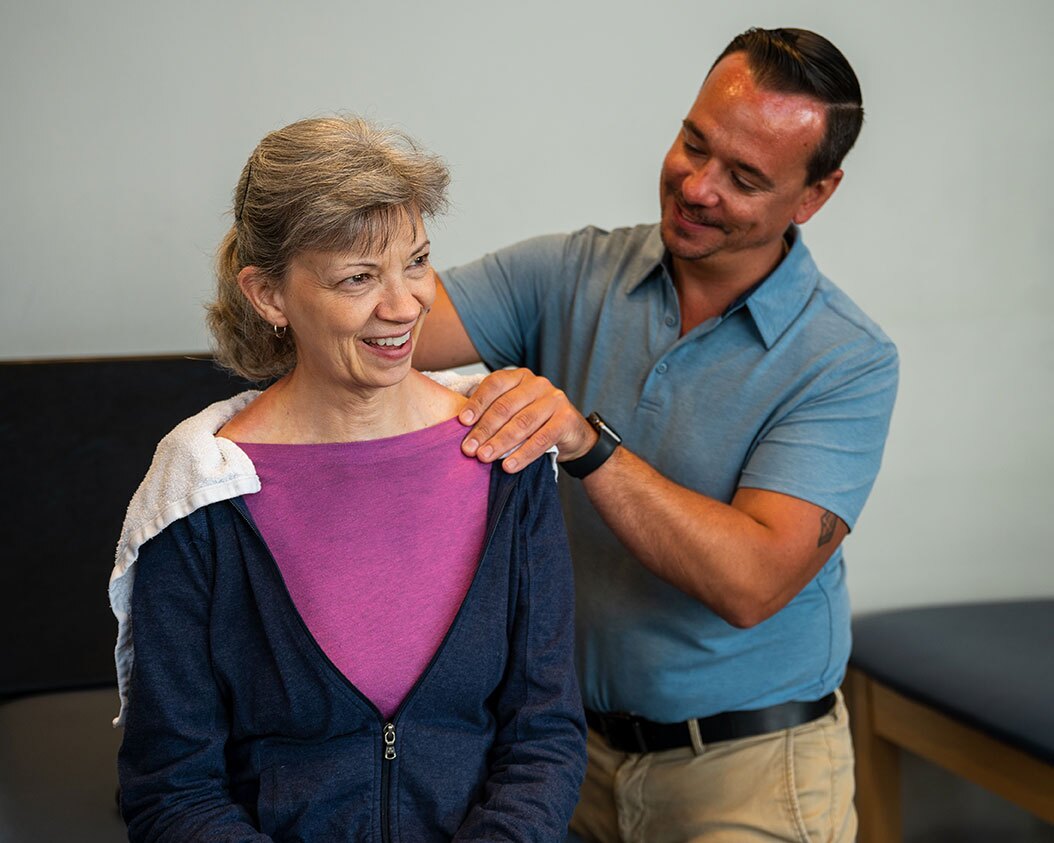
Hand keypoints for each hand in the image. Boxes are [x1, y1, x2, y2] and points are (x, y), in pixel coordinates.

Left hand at [458, 368, 597, 472]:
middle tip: (469, 449)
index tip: (462, 423)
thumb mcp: (513, 411)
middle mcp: (538, 384)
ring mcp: (554, 400)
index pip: (494, 384)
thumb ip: (493, 413)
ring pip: (522, 422)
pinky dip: (523, 454)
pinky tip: (509, 466)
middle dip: (485, 429)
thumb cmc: (534, 422)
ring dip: (500, 442)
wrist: (572, 433)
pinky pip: (542, 439)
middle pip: (506, 406)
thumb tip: (461, 430)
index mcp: (519, 377)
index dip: (477, 403)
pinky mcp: (567, 419)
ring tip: (484, 457)